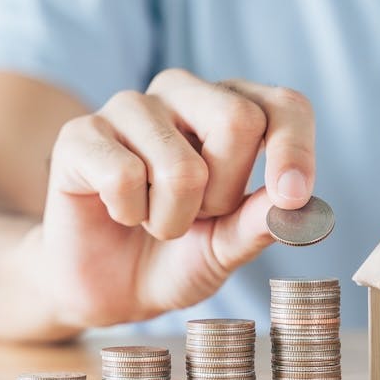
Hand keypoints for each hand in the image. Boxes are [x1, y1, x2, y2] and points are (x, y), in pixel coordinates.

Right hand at [28, 69, 315, 328]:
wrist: (105, 286)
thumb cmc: (173, 257)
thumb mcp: (227, 249)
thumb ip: (260, 224)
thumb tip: (298, 206)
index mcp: (231, 109)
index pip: (284, 105)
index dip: (295, 149)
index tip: (292, 197)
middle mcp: (182, 94)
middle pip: (238, 120)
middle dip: (224, 194)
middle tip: (198, 216)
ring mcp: (129, 107)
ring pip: (182, 166)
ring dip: (172, 219)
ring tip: (153, 220)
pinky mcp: (81, 133)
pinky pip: (124, 176)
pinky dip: (128, 213)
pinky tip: (118, 212)